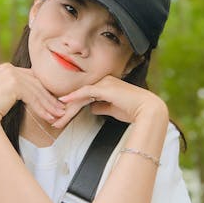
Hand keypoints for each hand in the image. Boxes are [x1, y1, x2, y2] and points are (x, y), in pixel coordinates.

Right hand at [0, 63, 65, 125]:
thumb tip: (34, 97)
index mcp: (6, 69)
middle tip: (61, 110)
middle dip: (50, 99)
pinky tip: (49, 117)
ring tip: (59, 115)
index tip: (54, 103)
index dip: (44, 91)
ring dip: (49, 105)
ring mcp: (11, 74)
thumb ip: (17, 92)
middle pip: (36, 84)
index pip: (31, 79)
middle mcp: (9, 68)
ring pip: (36, 91)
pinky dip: (42, 108)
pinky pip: (33, 97)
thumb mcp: (4, 97)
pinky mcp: (14, 83)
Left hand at [51, 75, 167, 129]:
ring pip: (81, 94)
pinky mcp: (105, 87)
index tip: (62, 116)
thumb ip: (102, 106)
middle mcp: (104, 81)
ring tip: (56, 118)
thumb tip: (92, 108)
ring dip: (68, 107)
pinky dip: (74, 97)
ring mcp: (105, 83)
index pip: (85, 95)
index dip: (72, 106)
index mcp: (106, 85)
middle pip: (80, 95)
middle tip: (55, 121)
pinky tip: (64, 102)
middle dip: (66, 109)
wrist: (148, 110)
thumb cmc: (133, 110)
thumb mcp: (113, 109)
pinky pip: (86, 92)